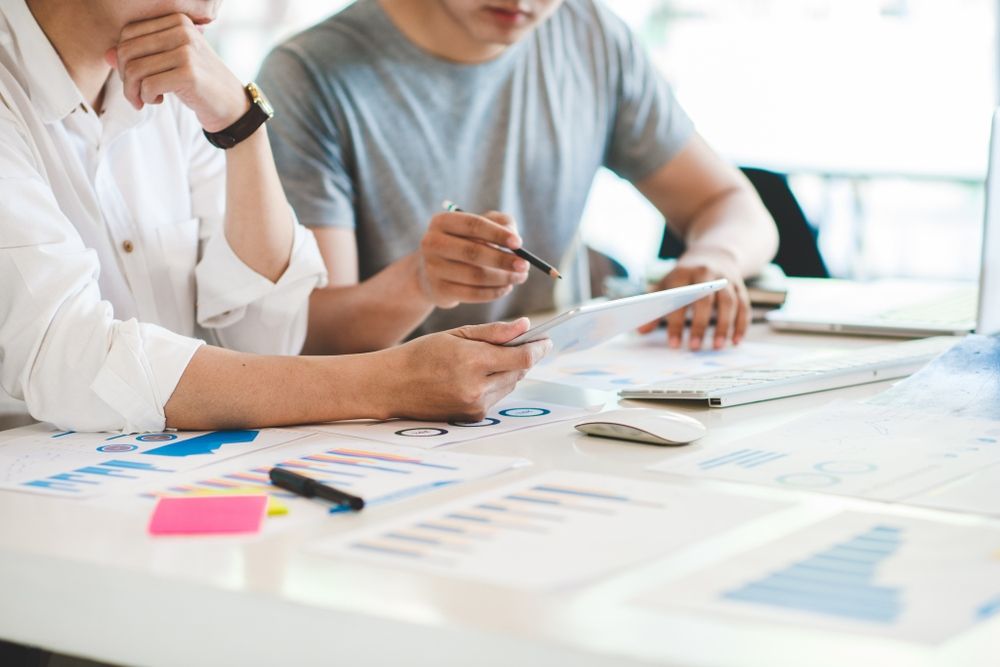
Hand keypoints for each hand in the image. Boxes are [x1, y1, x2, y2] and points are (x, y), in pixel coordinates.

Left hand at [107, 14, 246, 131]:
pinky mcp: (189, 73)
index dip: (122, 59)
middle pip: (127, 50)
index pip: (127, 33)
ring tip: (144, 100)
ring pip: (134, 69)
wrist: (231, 106)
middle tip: (135, 94)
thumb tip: (106, 55)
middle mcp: (182, 30)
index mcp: (176, 21)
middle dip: (125, 78)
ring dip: (133, 91)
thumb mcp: (169, 64)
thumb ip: (140, 56)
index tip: (134, 78)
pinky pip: (149, 85)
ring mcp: (186, 51)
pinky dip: (147, 98)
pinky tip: (158, 102)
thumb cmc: (198, 84)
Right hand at [379, 318, 550, 420]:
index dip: (538, 348)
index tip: (546, 340)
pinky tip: (475, 376)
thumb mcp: (456, 335)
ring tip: (488, 359)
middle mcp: (476, 388)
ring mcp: (474, 406)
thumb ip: (493, 332)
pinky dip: (494, 385)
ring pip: (509, 385)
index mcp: (472, 362)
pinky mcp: (471, 417)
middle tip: (519, 344)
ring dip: (508, 371)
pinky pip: (496, 398)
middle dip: (522, 357)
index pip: (522, 358)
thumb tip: (524, 326)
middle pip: (519, 372)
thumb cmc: (420, 354)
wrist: (391, 385)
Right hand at [416, 210, 529, 308]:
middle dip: (503, 260)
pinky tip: (506, 288)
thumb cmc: (466, 243)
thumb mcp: (482, 227)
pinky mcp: (439, 290)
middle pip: (473, 252)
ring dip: (503, 278)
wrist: (436, 272)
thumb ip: (502, 224)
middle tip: (525, 265)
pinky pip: (472, 294)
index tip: (518, 243)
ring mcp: (433, 268)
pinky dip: (494, 292)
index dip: (497, 234)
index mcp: (441, 221)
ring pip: (475, 276)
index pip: (472, 224)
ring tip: (520, 277)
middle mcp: (431, 243)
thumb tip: (516, 242)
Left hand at [638, 251, 749, 350]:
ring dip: (723, 326)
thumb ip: (654, 307)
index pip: (678, 298)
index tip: (674, 344)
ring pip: (728, 303)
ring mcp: (725, 279)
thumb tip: (640, 331)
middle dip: (699, 325)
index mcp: (682, 273)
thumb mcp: (666, 285)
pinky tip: (735, 341)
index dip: (675, 322)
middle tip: (694, 347)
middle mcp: (706, 274)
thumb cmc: (684, 278)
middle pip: (705, 300)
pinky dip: (741, 325)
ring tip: (716, 347)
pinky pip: (744, 306)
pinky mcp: (740, 287)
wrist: (713, 254)